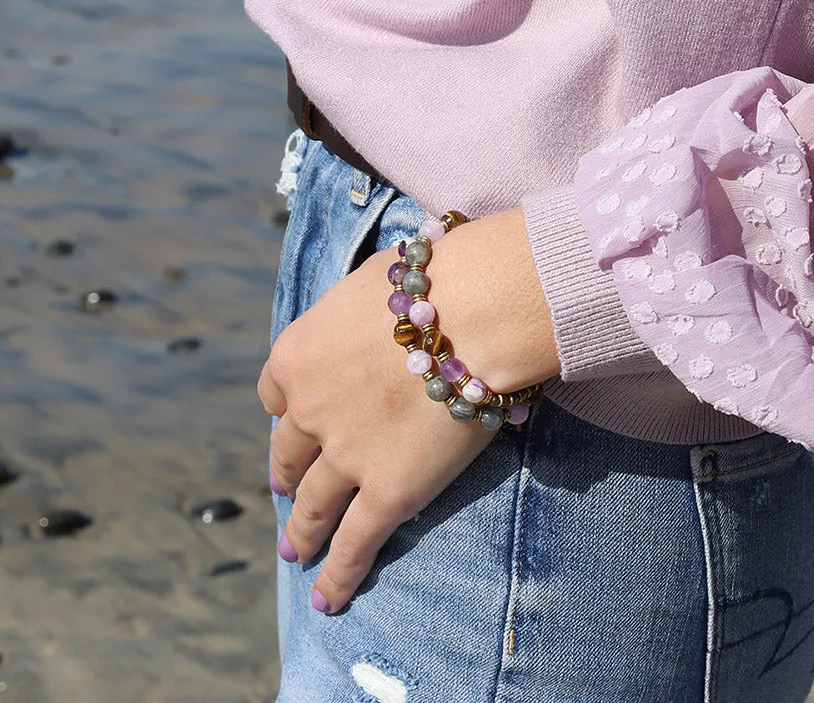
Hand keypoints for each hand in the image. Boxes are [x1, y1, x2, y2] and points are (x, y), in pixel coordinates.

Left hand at [257, 206, 560, 613]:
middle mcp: (308, 410)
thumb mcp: (371, 286)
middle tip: (284, 489)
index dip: (287, 409)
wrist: (472, 311)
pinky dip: (340, 574)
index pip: (275, 391)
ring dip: (302, 530)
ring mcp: (345, 455)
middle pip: (288, 451)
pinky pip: (356, 541)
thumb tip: (379, 303)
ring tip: (296, 551)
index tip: (294, 418)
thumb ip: (359, 310)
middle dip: (287, 472)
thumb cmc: (432, 282)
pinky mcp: (387, 491)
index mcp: (297, 355)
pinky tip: (328, 598)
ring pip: (313, 504)